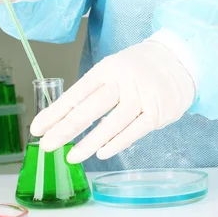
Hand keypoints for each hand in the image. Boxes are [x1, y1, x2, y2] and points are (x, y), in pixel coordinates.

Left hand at [30, 40, 195, 162]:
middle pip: (89, 109)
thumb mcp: (114, 70)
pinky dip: (116, 144)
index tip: (37, 129)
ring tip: (72, 157)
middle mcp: (122, 81)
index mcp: (106, 69)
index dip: (54, 113)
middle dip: (64, 130)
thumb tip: (66, 119)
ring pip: (110, 124)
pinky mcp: (157, 112)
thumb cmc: (139, 69)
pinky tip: (101, 152)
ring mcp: (141, 97)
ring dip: (89, 144)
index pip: (75, 94)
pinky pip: (133, 132)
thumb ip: (95, 92)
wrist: (180, 60)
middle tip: (47, 146)